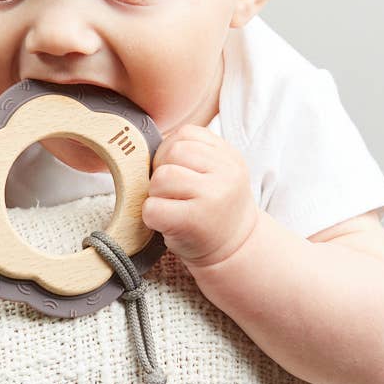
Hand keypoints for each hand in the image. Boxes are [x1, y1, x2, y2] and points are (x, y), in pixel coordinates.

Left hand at [141, 125, 258, 272]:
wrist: (235, 249)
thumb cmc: (215, 208)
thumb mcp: (217, 173)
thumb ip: (193, 154)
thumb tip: (148, 147)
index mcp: (229, 156)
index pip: (186, 134)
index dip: (170, 151)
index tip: (177, 172)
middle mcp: (226, 173)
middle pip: (172, 152)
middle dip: (162, 170)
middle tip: (171, 192)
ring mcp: (212, 197)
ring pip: (161, 177)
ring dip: (156, 193)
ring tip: (170, 206)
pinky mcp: (194, 221)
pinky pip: (153, 207)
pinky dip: (151, 216)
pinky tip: (167, 222)